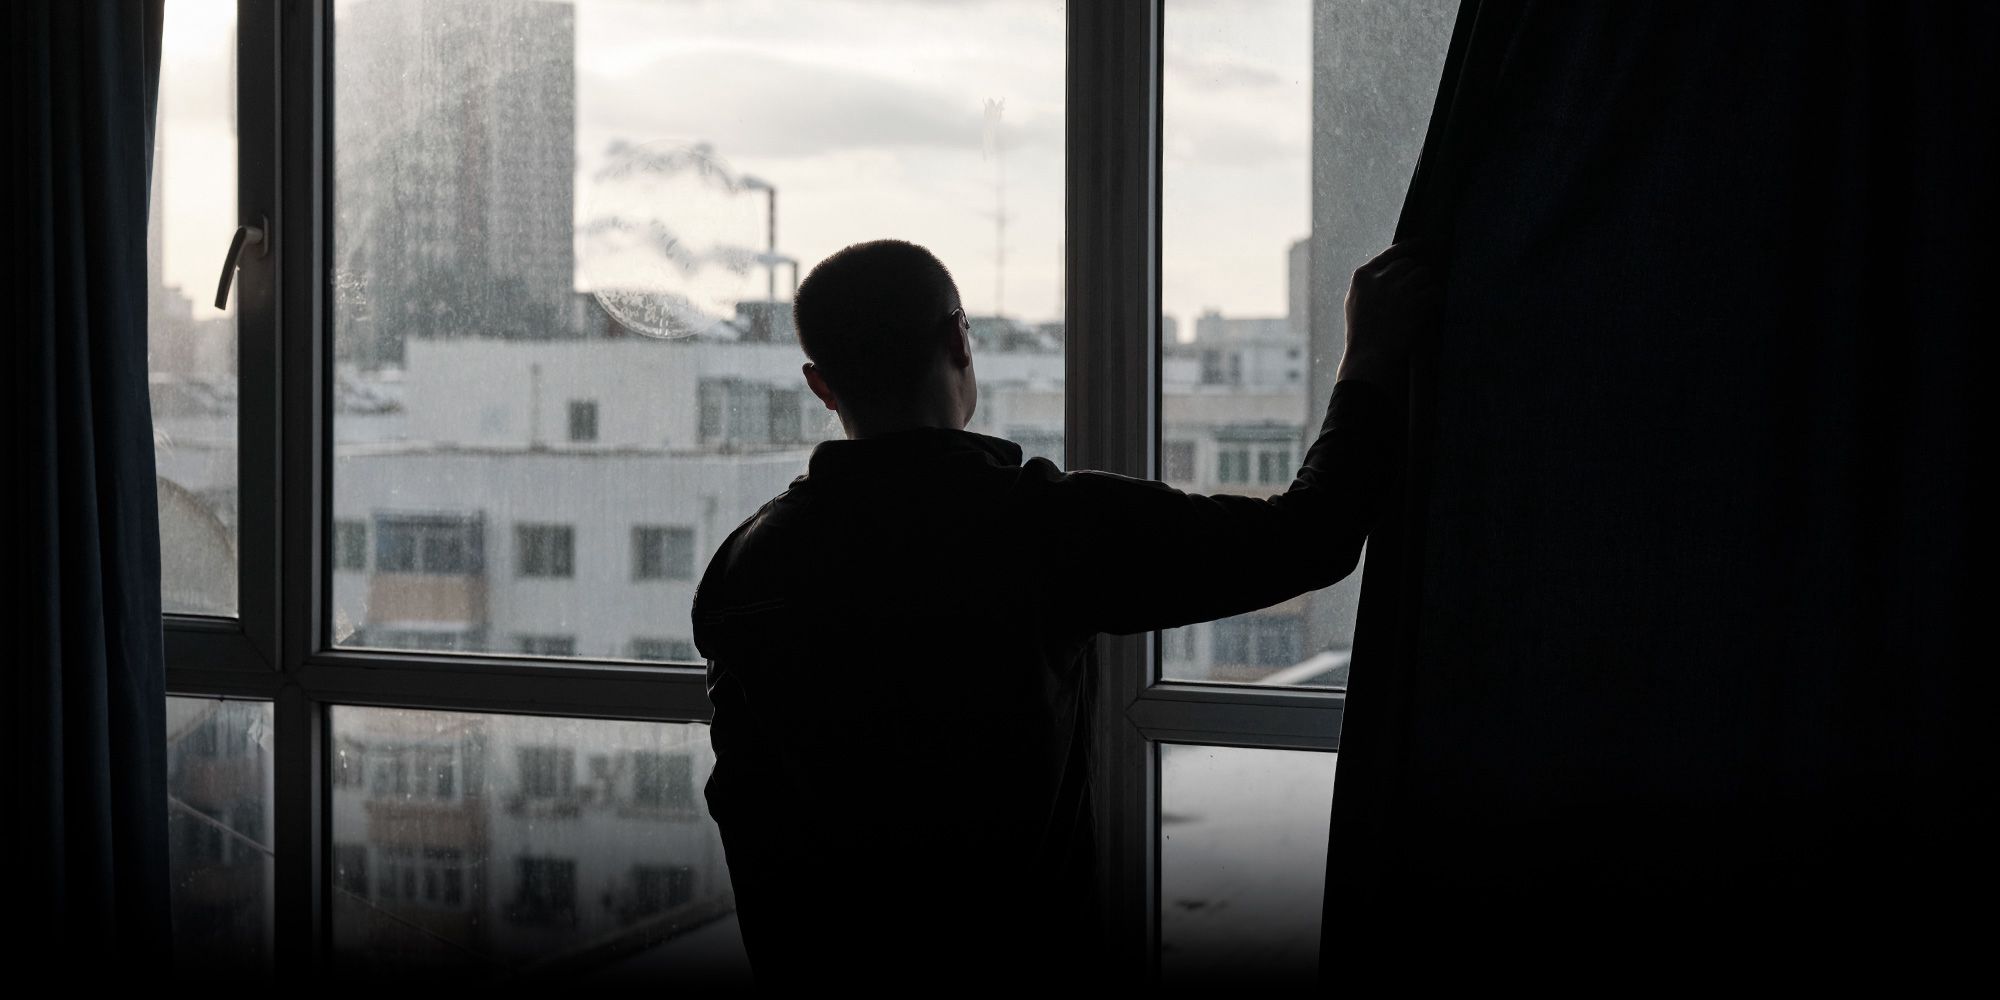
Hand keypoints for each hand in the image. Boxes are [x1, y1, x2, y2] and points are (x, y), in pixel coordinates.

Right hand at [1336, 242, 1441, 387]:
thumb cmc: (1360, 331)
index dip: (1409, 246)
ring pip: (1423, 274)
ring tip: (1423, 296)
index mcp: (1362, 276)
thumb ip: (1368, 281)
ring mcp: (1398, 291)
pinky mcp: (1415, 304)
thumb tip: (1388, 266)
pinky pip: (1433, 290)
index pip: (1390, 253)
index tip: (1422, 243)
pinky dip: (1434, 296)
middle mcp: (1381, 279)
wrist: (1369, 355)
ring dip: (1426, 284)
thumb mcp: (1354, 300)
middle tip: (1418, 286)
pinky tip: (1430, 303)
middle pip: (1408, 264)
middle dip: (1415, 274)